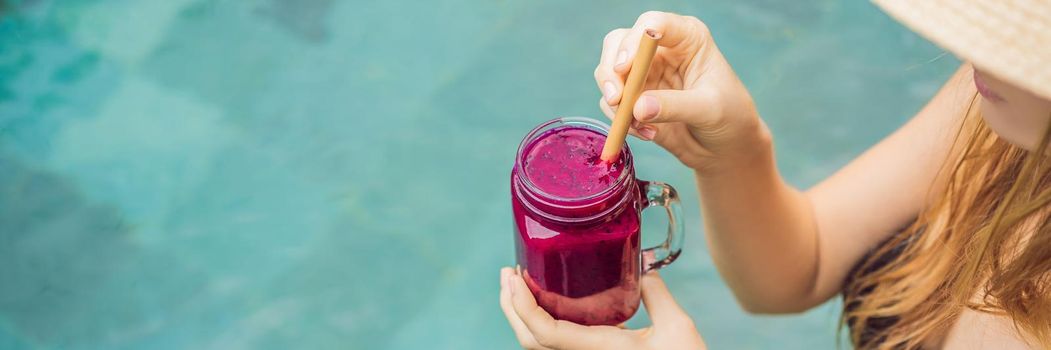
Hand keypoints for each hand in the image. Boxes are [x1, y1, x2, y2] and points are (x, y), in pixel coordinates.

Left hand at [499, 267, 706, 349]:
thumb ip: (657, 294)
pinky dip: (540, 322)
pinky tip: (546, 302)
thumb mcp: (678, 327)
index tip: (513, 280)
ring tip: (517, 284)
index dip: (522, 307)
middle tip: (507, 274)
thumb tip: (643, 266)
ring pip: (539, 344)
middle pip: (530, 340)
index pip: (545, 333)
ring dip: (522, 314)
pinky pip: (556, 343)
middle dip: (511, 306)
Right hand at [595, 11, 768, 172]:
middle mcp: (660, 50)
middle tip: (616, 99)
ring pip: (608, 72)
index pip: (652, 24)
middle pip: (618, 43)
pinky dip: (621, 121)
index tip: (625, 68)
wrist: (726, 146)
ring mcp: (644, 73)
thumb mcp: (709, 109)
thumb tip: (637, 108)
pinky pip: (611, 104)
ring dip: (615, 102)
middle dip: (611, 71)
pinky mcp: (634, 98)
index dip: (633, 41)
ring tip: (639, 126)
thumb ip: (675, 106)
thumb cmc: (730, 117)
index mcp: (686, 38)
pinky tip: (647, 133)